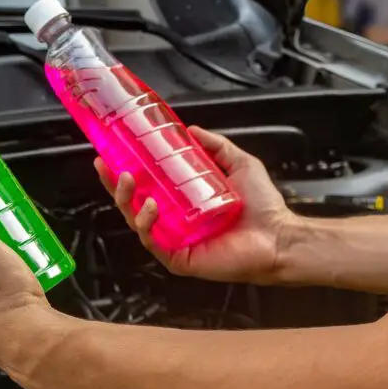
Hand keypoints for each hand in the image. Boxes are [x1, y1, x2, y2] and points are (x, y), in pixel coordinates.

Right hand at [95, 126, 294, 283]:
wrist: (279, 237)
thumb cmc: (263, 208)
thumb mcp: (239, 163)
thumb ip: (216, 146)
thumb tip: (191, 129)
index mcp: (182, 202)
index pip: (146, 186)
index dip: (125, 172)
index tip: (110, 155)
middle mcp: (174, 221)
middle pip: (132, 204)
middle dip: (115, 186)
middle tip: (108, 167)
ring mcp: (174, 241)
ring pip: (136, 222)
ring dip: (126, 201)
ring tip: (128, 181)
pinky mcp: (178, 258)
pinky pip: (153, 242)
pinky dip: (146, 224)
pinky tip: (149, 207)